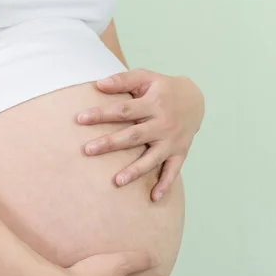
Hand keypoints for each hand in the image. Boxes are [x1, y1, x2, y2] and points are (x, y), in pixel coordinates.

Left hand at [77, 69, 204, 201]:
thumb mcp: (146, 77)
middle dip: (110, 143)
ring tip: (117, 181)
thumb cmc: (162, 88)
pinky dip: (165, 184)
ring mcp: (172, 140)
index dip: (101, 114)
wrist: (196, 99)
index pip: (123, 110)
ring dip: (135, 170)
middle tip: (88, 150)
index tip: (80, 119)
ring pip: (152, 158)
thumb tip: (98, 84)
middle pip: (134, 136)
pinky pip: (173, 171)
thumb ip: (123, 80)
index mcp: (153, 103)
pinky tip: (153, 198)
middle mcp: (163, 123)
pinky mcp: (180, 152)